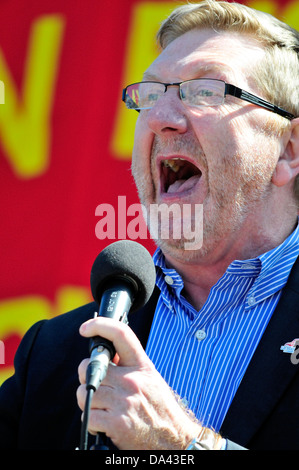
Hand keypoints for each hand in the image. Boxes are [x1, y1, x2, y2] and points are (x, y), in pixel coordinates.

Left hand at [76, 317, 201, 449]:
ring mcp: (124, 401)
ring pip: (84, 392)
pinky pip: (87, 416)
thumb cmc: (159, 408)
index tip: (86, 328)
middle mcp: (132, 380)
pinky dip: (90, 422)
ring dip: (87, 402)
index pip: (121, 335)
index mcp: (141, 365)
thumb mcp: (149, 378)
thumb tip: (108, 351)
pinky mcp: (117, 422)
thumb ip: (129, 365)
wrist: (173, 438)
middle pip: (90, 367)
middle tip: (98, 386)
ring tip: (102, 407)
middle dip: (87, 377)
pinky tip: (102, 423)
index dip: (100, 325)